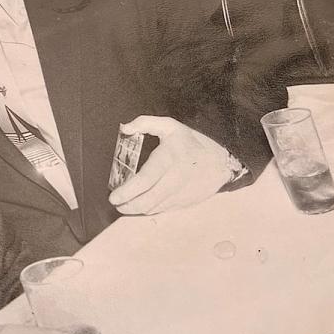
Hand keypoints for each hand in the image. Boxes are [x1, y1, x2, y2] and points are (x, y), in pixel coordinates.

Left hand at [108, 116, 231, 215]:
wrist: (220, 161)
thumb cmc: (191, 142)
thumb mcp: (170, 125)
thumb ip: (145, 123)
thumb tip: (126, 128)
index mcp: (169, 159)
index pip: (146, 180)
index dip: (128, 191)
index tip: (113, 197)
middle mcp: (175, 179)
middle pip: (147, 200)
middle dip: (127, 205)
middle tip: (115, 202)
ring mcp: (180, 194)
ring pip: (153, 208)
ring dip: (136, 210)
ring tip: (124, 205)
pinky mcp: (184, 203)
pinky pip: (162, 210)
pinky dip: (148, 210)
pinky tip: (140, 205)